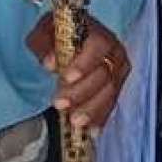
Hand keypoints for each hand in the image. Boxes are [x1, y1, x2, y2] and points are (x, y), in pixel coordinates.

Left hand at [28, 12, 129, 131]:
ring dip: (92, 109)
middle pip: (104, 74)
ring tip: (74, 121)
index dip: (84, 63)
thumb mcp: (44, 31)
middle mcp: (114, 52)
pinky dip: (100, 117)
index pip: (98, 46)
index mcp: (98, 33)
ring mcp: (118, 70)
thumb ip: (44, 44)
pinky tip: (91, 130)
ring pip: (110, 92)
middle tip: (60, 104)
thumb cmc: (57, 33)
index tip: (66, 77)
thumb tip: (50, 63)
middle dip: (82, 92)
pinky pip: (111, 104)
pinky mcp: (116, 86)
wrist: (72, 36)